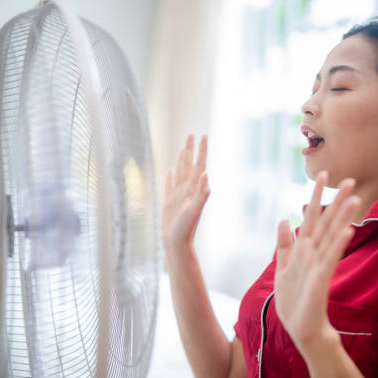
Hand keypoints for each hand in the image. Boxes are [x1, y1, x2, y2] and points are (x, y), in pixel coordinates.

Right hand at [162, 134, 209, 251]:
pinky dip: (171, 175)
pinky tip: (172, 169)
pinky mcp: (170, 202)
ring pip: (180, 172)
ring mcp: (178, 195)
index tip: (204, 135)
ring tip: (184, 147)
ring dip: (182, 159)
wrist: (177, 243)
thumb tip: (207, 174)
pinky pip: (170, 184)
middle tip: (193, 134)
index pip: (199, 165)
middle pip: (189, 164)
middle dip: (191, 149)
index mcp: (193, 188)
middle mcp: (187, 189)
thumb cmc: (185, 229)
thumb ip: (202, 193)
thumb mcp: (194, 210)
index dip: (201, 150)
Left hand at [273, 171, 360, 353]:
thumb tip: (285, 219)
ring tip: (354, 199)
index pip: (311, 216)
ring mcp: (319, 264)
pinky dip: (338, 244)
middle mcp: (314, 252)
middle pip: (326, 222)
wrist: (300, 327)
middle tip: (351, 181)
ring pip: (332, 236)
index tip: (322, 174)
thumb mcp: (282, 267)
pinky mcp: (322, 278)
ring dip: (342, 218)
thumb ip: (284, 244)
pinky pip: (331, 258)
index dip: (316, 195)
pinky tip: (347, 230)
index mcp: (303, 248)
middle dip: (336, 201)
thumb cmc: (293, 299)